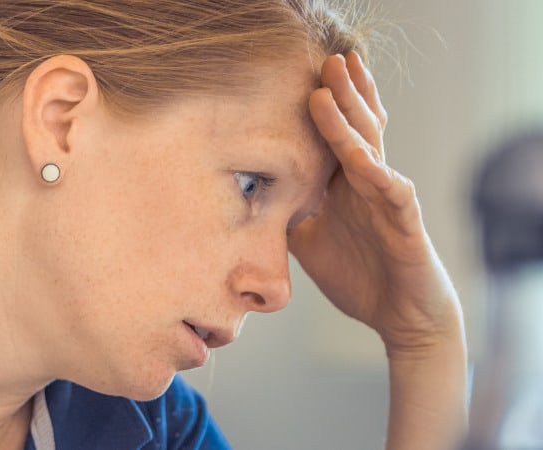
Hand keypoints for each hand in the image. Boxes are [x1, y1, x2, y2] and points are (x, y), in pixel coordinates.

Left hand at [288, 52, 462, 355]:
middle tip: (326, 59)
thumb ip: (287, 215)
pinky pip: (393, 194)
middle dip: (341, 94)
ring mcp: (388, 201)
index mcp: (346, 186)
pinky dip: (378, 175)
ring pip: (370, 151)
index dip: (327, 105)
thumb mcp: (309, 242)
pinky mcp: (406, 225)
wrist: (400, 317)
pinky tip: (361, 158)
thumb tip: (248, 200)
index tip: (305, 74)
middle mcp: (368, 185)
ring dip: (350, 121)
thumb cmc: (359, 275)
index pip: (336, 136)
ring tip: (331, 89)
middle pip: (356, 130)